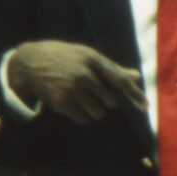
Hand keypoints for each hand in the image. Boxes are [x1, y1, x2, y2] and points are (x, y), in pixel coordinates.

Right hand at [8, 41, 147, 123]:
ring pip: (98, 113)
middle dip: (106, 102)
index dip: (135, 95)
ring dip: (94, 110)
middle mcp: (84, 74)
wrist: (30, 62)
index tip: (146, 107)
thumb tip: (137, 76)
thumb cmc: (65, 57)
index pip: (120, 80)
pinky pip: (83, 119)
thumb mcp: (87, 55)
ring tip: (81, 98)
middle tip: (93, 93)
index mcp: (93, 59)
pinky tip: (71, 103)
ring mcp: (73, 89)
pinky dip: (81, 115)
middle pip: (111, 102)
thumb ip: (112, 68)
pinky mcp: (62, 103)